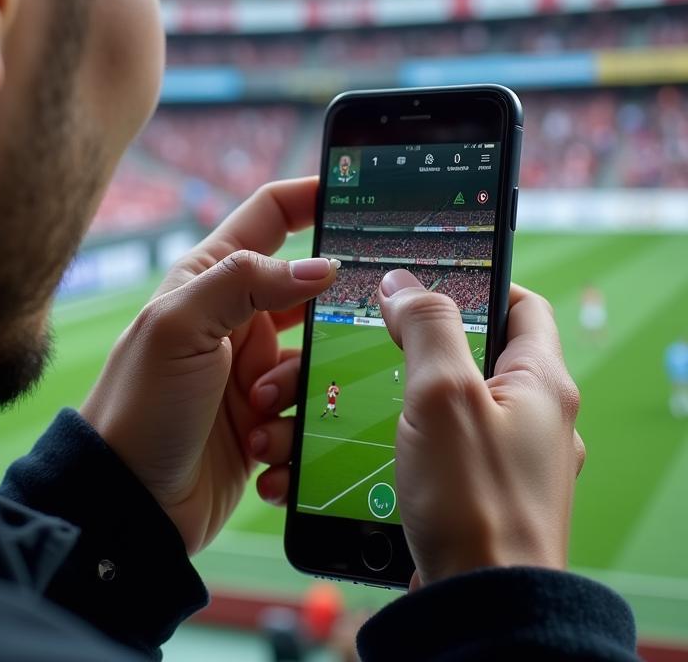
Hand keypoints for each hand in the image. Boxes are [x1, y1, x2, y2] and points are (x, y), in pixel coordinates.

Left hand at [80, 178, 336, 554]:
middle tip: (347, 330)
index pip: (271, 216)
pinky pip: (308, 412)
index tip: (361, 191)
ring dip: (299, 387)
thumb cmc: (141, 405)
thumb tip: (317, 265)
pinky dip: (294, 432)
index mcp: (211, 278)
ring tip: (258, 410)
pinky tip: (259, 449)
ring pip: (316, 358)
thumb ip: (244, 281)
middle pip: (309, 294)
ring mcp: (252, 370)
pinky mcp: (264, 419)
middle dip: (327, 315)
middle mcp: (235, 318)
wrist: (128, 503)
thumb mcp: (180, 326)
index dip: (312, 196)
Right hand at [377, 270, 585, 588]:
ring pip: (444, 405)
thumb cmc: (474, 502)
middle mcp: (533, 419)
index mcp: (542, 383)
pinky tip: (357, 447)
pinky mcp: (477, 495)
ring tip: (346, 399)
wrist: (482, 612)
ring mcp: (507, 460)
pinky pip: (435, 449)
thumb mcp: (444, 392)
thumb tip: (403, 282)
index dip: (477, 280)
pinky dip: (396, 440)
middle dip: (413, 345)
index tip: (427, 276)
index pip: (522, 304)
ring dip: (393, 397)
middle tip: (368, 338)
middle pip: (472, 354)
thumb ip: (426, 325)